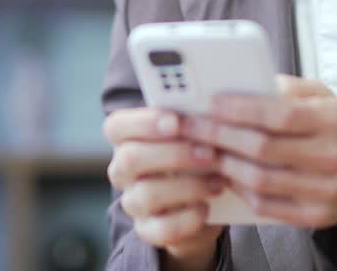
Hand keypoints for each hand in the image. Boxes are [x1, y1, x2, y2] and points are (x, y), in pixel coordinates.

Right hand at [103, 107, 227, 267]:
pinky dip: (187, 219)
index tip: (176, 121)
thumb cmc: (198, 157)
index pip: (117, 126)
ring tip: (219, 181)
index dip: (143, 122)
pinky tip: (205, 208)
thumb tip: (210, 107)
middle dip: (174, 154)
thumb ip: (193, 121)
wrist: (206, 204)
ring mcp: (133, 202)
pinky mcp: (148, 230)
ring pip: (146, 195)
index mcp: (128, 138)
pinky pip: (161, 229)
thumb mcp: (195, 135)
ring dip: (188, 187)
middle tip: (210, 153)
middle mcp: (123, 170)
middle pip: (130, 158)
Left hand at [181, 75, 336, 232]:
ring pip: (259, 179)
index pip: (278, 114)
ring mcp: (324, 190)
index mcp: (333, 119)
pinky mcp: (314, 215)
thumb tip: (246, 82)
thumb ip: (288, 87)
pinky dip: (240, 189)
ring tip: (203, 149)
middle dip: (219, 135)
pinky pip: (266, 205)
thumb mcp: (324, 96)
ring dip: (224, 164)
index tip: (210, 103)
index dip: (239, 109)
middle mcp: (331, 156)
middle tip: (191, 127)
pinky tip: (226, 174)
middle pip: (262, 148)